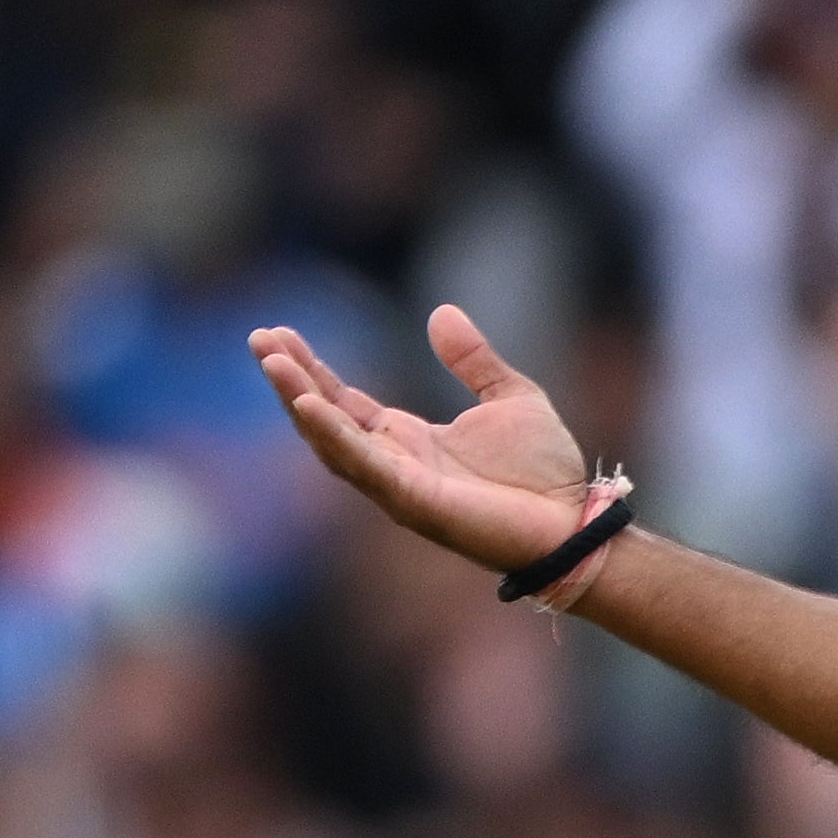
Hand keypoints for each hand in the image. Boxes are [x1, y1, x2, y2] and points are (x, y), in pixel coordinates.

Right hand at [247, 302, 608, 581]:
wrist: (577, 523)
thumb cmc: (546, 474)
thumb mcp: (511, 398)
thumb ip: (474, 360)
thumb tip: (442, 313)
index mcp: (408, 440)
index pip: (343, 400)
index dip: (310, 369)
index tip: (279, 334)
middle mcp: (393, 464)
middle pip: (325, 419)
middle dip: (291, 381)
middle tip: (260, 340)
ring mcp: (399, 486)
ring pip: (333, 443)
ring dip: (300, 403)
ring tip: (273, 363)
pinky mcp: (415, 503)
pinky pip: (365, 468)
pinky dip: (335, 437)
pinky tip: (309, 406)